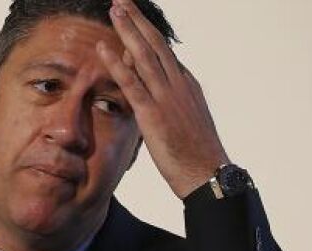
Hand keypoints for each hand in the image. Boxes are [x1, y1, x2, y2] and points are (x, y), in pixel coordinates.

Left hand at [96, 0, 229, 197]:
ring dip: (127, 30)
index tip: (134, 17)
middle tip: (121, 1)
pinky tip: (103, 48)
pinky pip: (132, 83)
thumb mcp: (186, 122)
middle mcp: (178, 84)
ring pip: (144, 55)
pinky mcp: (154, 113)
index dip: (147, 33)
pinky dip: (117, 63)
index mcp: (186, 85)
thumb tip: (158, 100)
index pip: (164, 52)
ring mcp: (167, 97)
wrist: (208, 173)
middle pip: (155, 44)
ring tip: (114, 9)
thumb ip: (172, 106)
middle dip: (137, 20)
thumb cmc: (197, 155)